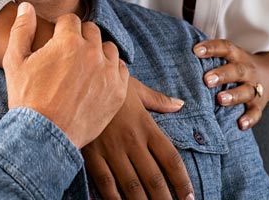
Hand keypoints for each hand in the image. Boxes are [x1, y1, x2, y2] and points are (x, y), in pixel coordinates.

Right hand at [3, 2, 128, 147]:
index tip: (56, 41)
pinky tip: (98, 79)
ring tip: (83, 67)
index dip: (61, 29)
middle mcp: (92, 52)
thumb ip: (21, 29)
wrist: (42, 138)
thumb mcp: (15, 61)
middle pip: (91, 31)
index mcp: (68, 41)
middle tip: (68, 55)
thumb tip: (26, 7)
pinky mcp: (118, 91)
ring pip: (108, 48)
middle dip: (80, 38)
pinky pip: (121, 69)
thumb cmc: (26, 99)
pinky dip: (111, 70)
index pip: (70, 20)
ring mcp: (107, 72)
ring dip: (97, 52)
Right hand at [82, 77, 193, 199]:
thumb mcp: (136, 88)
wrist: (79, 81)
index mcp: (145, 126)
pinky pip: (106, 184)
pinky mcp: (92, 155)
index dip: (182, 181)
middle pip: (154, 179)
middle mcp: (132, 141)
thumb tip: (179, 104)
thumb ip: (159, 100)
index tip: (190, 196)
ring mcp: (111, 150)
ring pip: (132, 187)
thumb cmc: (109, 84)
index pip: (170, 159)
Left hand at [193, 40, 268, 128]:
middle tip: (206, 79)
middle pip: (237, 71)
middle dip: (222, 75)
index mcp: (237, 56)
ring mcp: (254, 88)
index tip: (196, 51)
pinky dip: (249, 119)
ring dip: (233, 95)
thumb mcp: (230, 56)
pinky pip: (256, 113)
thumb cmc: (238, 65)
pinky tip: (240, 124)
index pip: (225, 48)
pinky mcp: (259, 105)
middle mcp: (247, 71)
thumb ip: (211, 56)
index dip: (211, 48)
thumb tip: (179, 55)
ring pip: (246, 91)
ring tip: (220, 99)